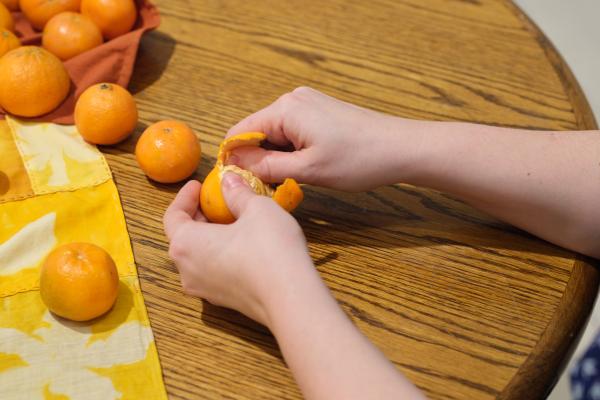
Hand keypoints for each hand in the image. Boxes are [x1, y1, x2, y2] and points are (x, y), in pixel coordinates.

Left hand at [163, 175, 314, 325]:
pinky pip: (213, 271)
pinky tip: (243, 244)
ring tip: (231, 221)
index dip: (184, 197)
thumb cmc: (270, 250)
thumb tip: (230, 180)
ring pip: (197, 256)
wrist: (291, 298)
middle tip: (216, 201)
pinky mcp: (223, 301)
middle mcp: (187, 270)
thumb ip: (238, 192)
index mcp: (186, 244)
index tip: (198, 185)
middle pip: (182, 238)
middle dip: (198, 216)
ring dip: (209, 237)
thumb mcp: (256, 208)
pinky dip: (220, 254)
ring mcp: (204, 289)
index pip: (172, 216)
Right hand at [228, 86, 417, 191]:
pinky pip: (293, 133)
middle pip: (257, 133)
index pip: (240, 132)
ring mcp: (308, 105)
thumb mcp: (308, 170)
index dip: (235, 159)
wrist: (401, 148)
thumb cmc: (359, 159)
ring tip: (294, 180)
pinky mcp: (320, 113)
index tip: (239, 185)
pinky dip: (292, 153)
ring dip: (277, 159)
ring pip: (276, 136)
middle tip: (271, 188)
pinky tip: (306, 169)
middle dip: (259, 160)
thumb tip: (235, 166)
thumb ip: (266, 167)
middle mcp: (293, 100)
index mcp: (285, 109)